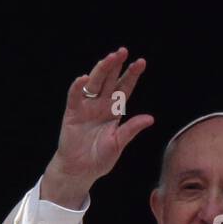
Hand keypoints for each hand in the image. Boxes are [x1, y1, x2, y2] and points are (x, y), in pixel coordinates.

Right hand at [41, 47, 153, 207]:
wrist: (80, 171)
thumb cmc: (99, 159)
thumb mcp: (118, 144)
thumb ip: (131, 130)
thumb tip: (150, 118)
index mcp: (114, 111)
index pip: (124, 88)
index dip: (132, 75)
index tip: (141, 62)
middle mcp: (101, 105)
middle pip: (109, 81)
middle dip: (116, 66)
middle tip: (122, 52)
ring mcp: (86, 108)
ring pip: (94, 84)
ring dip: (100, 71)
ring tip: (108, 59)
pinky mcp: (72, 113)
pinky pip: (75, 97)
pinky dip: (77, 87)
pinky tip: (83, 78)